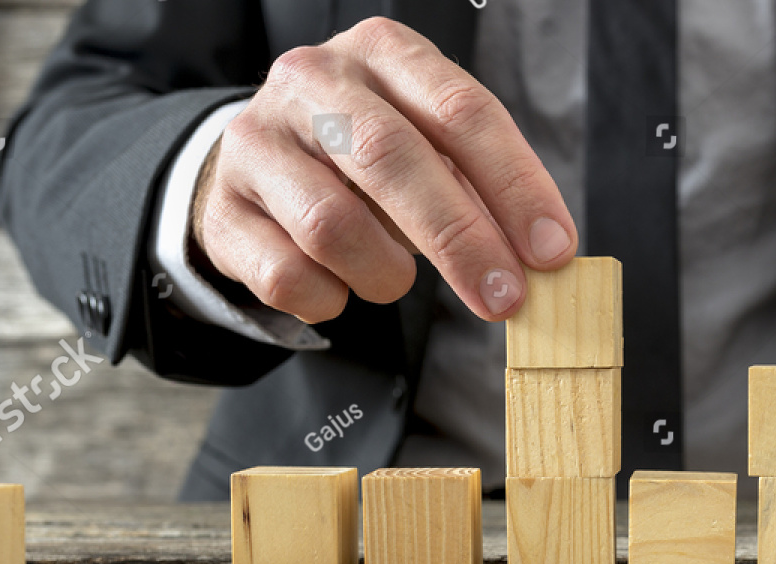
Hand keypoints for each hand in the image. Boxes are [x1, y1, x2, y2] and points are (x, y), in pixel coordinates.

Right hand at [191, 17, 577, 322]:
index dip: (514, 184)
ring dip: (385, 274)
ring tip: (395, 280)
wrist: (260, 168)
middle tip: (505, 298)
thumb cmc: (368, 160)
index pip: (460, 110)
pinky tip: (339, 286)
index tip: (552, 249)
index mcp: (383, 52)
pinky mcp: (222, 210)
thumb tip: (539, 256)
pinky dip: (331, 299)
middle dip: (460, 239)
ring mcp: (257, 142)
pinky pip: (288, 275)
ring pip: (332, 225)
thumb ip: (480, 189)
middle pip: (392, 158)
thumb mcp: (429, 148)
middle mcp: (313, 81)